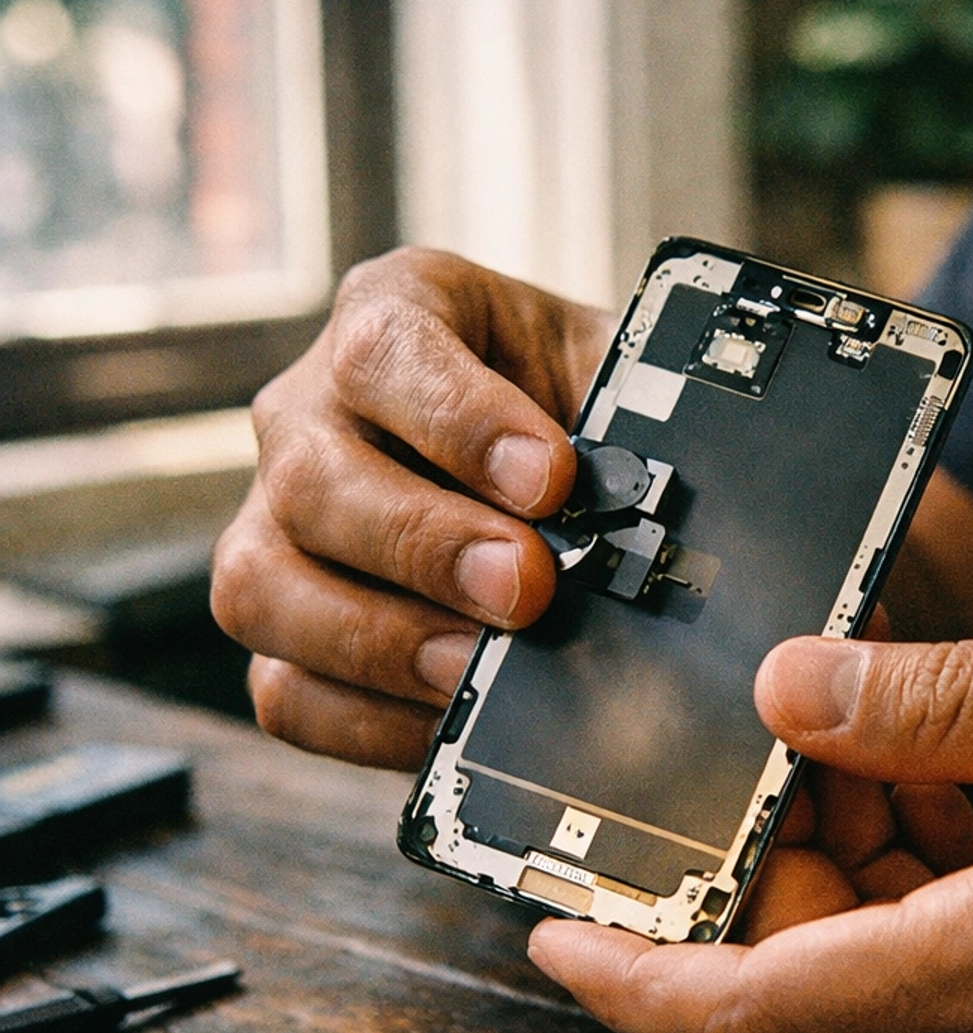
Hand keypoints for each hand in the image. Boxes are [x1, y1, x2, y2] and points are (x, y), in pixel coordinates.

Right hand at [212, 248, 612, 767]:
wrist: (568, 473)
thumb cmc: (584, 413)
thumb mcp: (618, 380)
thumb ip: (629, 419)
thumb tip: (653, 494)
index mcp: (394, 315)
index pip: (386, 348)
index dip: (461, 419)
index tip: (552, 478)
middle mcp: (309, 411)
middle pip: (311, 478)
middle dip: (426, 546)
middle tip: (527, 587)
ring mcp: (274, 520)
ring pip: (260, 584)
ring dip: (378, 640)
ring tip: (479, 667)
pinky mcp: (282, 623)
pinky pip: (282, 688)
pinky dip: (364, 717)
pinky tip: (450, 716)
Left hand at [528, 622, 972, 1032]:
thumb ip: (954, 693)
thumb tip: (791, 688)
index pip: (755, 1022)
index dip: (625, 985)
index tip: (540, 934)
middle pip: (787, 1027)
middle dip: (736, 909)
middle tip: (766, 778)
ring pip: (858, 1032)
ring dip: (829, 917)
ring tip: (898, 780)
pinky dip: (901, 944)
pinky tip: (964, 836)